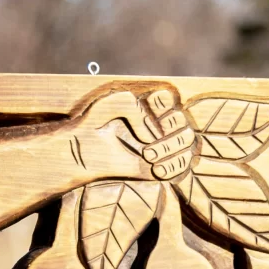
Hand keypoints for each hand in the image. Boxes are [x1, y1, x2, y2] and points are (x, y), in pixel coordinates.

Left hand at [68, 83, 194, 181]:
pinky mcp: (161, 164)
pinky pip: (182, 165)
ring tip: (147, 155)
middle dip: (170, 131)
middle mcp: (160, 123)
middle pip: (184, 121)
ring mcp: (163, 144)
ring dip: (170, 148)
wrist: (81, 150)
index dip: (163, 106)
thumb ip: (132, 107)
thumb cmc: (93, 124)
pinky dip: (173, 166)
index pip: (171, 99)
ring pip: (188, 141)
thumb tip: (153, 135)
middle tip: (146, 142)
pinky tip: (155, 168)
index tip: (145, 114)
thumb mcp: (109, 106)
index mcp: (150, 106)